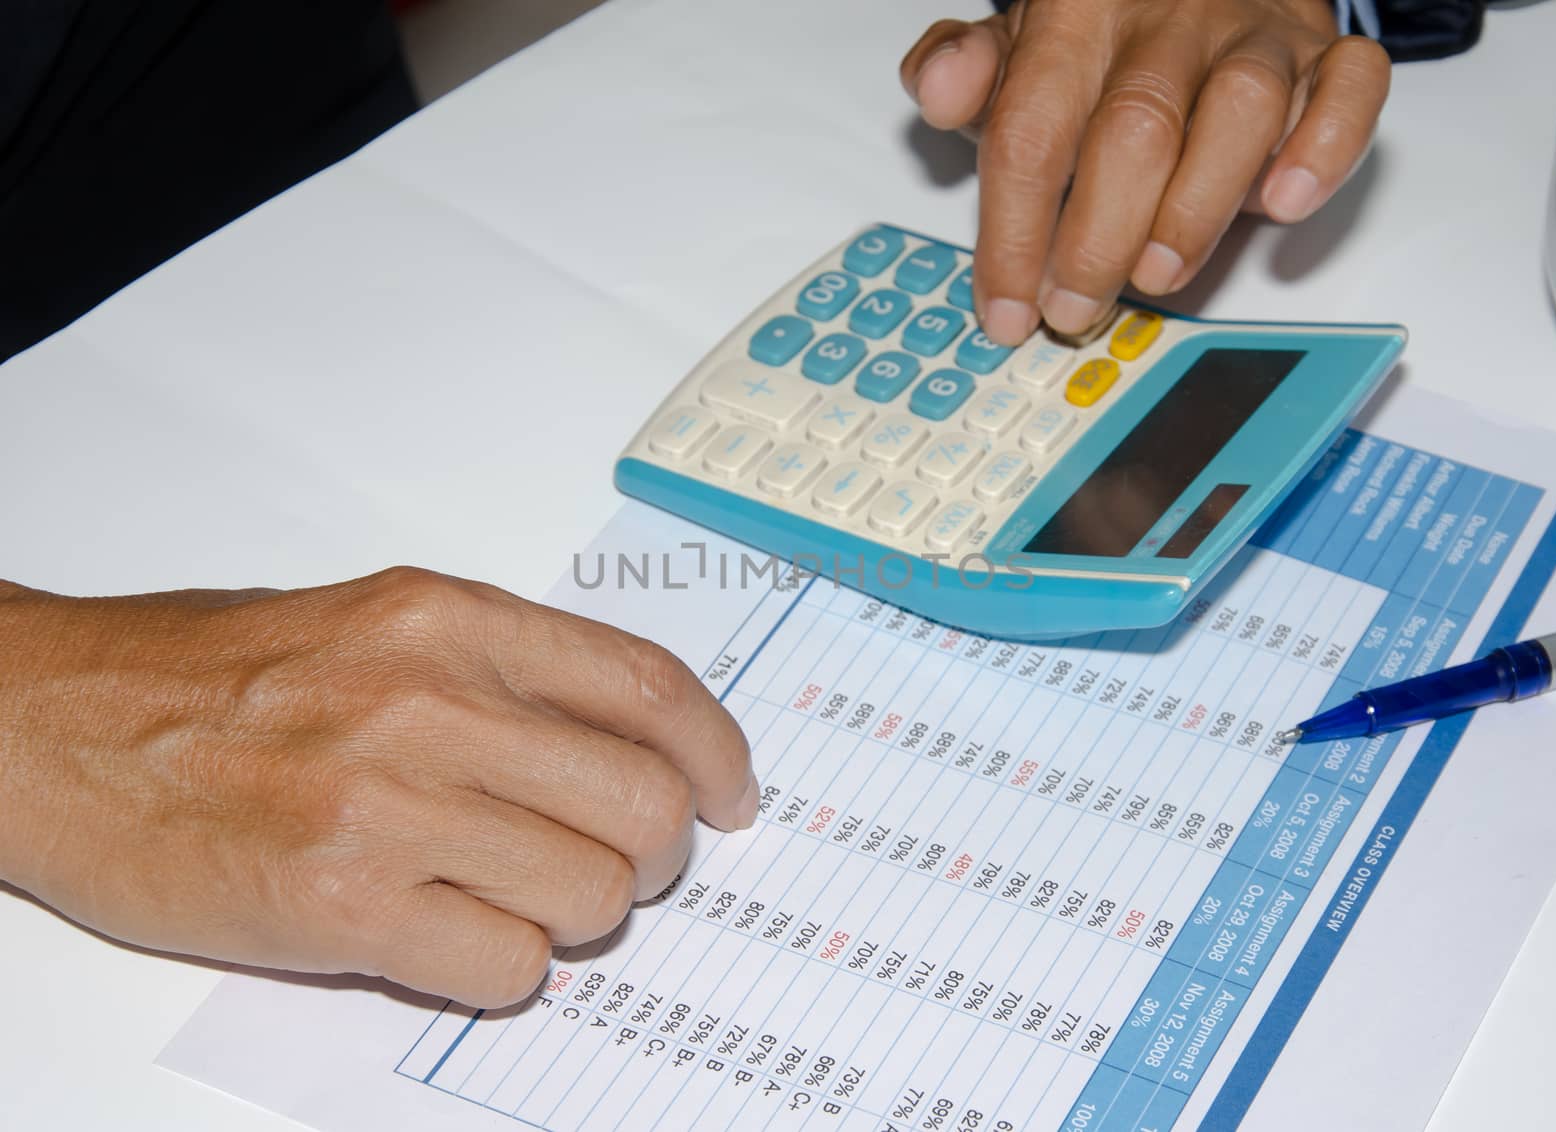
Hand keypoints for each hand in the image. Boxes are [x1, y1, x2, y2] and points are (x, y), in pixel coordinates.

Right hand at [0, 567, 755, 1006]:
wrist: (52, 726)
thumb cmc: (205, 677)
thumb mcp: (374, 623)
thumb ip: (502, 669)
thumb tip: (621, 739)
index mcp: (450, 620)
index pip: (648, 686)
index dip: (718, 752)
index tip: (732, 795)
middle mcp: (432, 700)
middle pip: (643, 803)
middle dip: (656, 852)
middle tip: (617, 864)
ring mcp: (388, 804)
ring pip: (592, 894)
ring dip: (574, 914)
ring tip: (507, 896)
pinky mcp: (340, 904)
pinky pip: (508, 968)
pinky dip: (503, 969)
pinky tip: (447, 937)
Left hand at [901, 0, 1390, 342]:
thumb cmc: (1103, 36)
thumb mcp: (1018, 51)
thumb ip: (967, 71)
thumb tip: (937, 86)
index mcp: (1077, 13)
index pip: (1033, 127)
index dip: (1011, 229)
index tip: (1005, 308)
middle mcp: (1168, 16)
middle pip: (1135, 129)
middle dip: (1097, 238)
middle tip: (1075, 308)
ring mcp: (1251, 32)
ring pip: (1240, 111)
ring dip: (1198, 208)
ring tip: (1160, 273)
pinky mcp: (1322, 50)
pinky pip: (1349, 84)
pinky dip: (1326, 146)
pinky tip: (1285, 203)